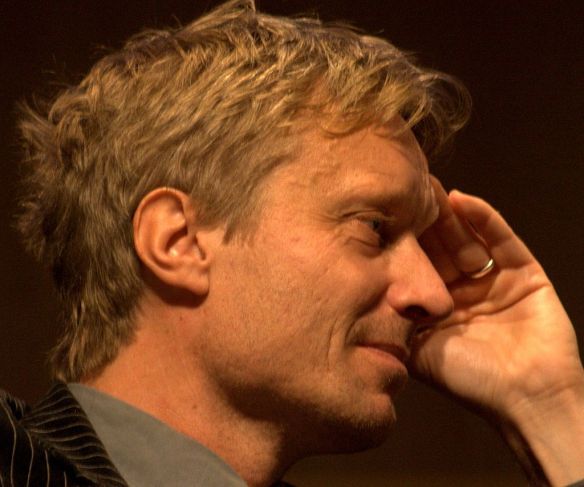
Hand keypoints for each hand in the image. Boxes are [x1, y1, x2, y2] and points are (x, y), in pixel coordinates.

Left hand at [411, 178, 583, 484]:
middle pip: (441, 248)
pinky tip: (461, 199)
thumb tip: (357, 302)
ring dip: (448, 213)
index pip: (418, 268)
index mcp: (439, 308)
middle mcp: (464, 291)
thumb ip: (394, 326)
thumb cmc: (470, 381)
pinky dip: (484, 219)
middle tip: (404, 191)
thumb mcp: (418, 350)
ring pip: (468, 239)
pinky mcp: (525, 274)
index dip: (402, 244)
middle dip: (423, 221)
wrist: (527, 399)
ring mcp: (495, 280)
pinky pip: (502, 240)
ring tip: (427, 187)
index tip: (382, 219)